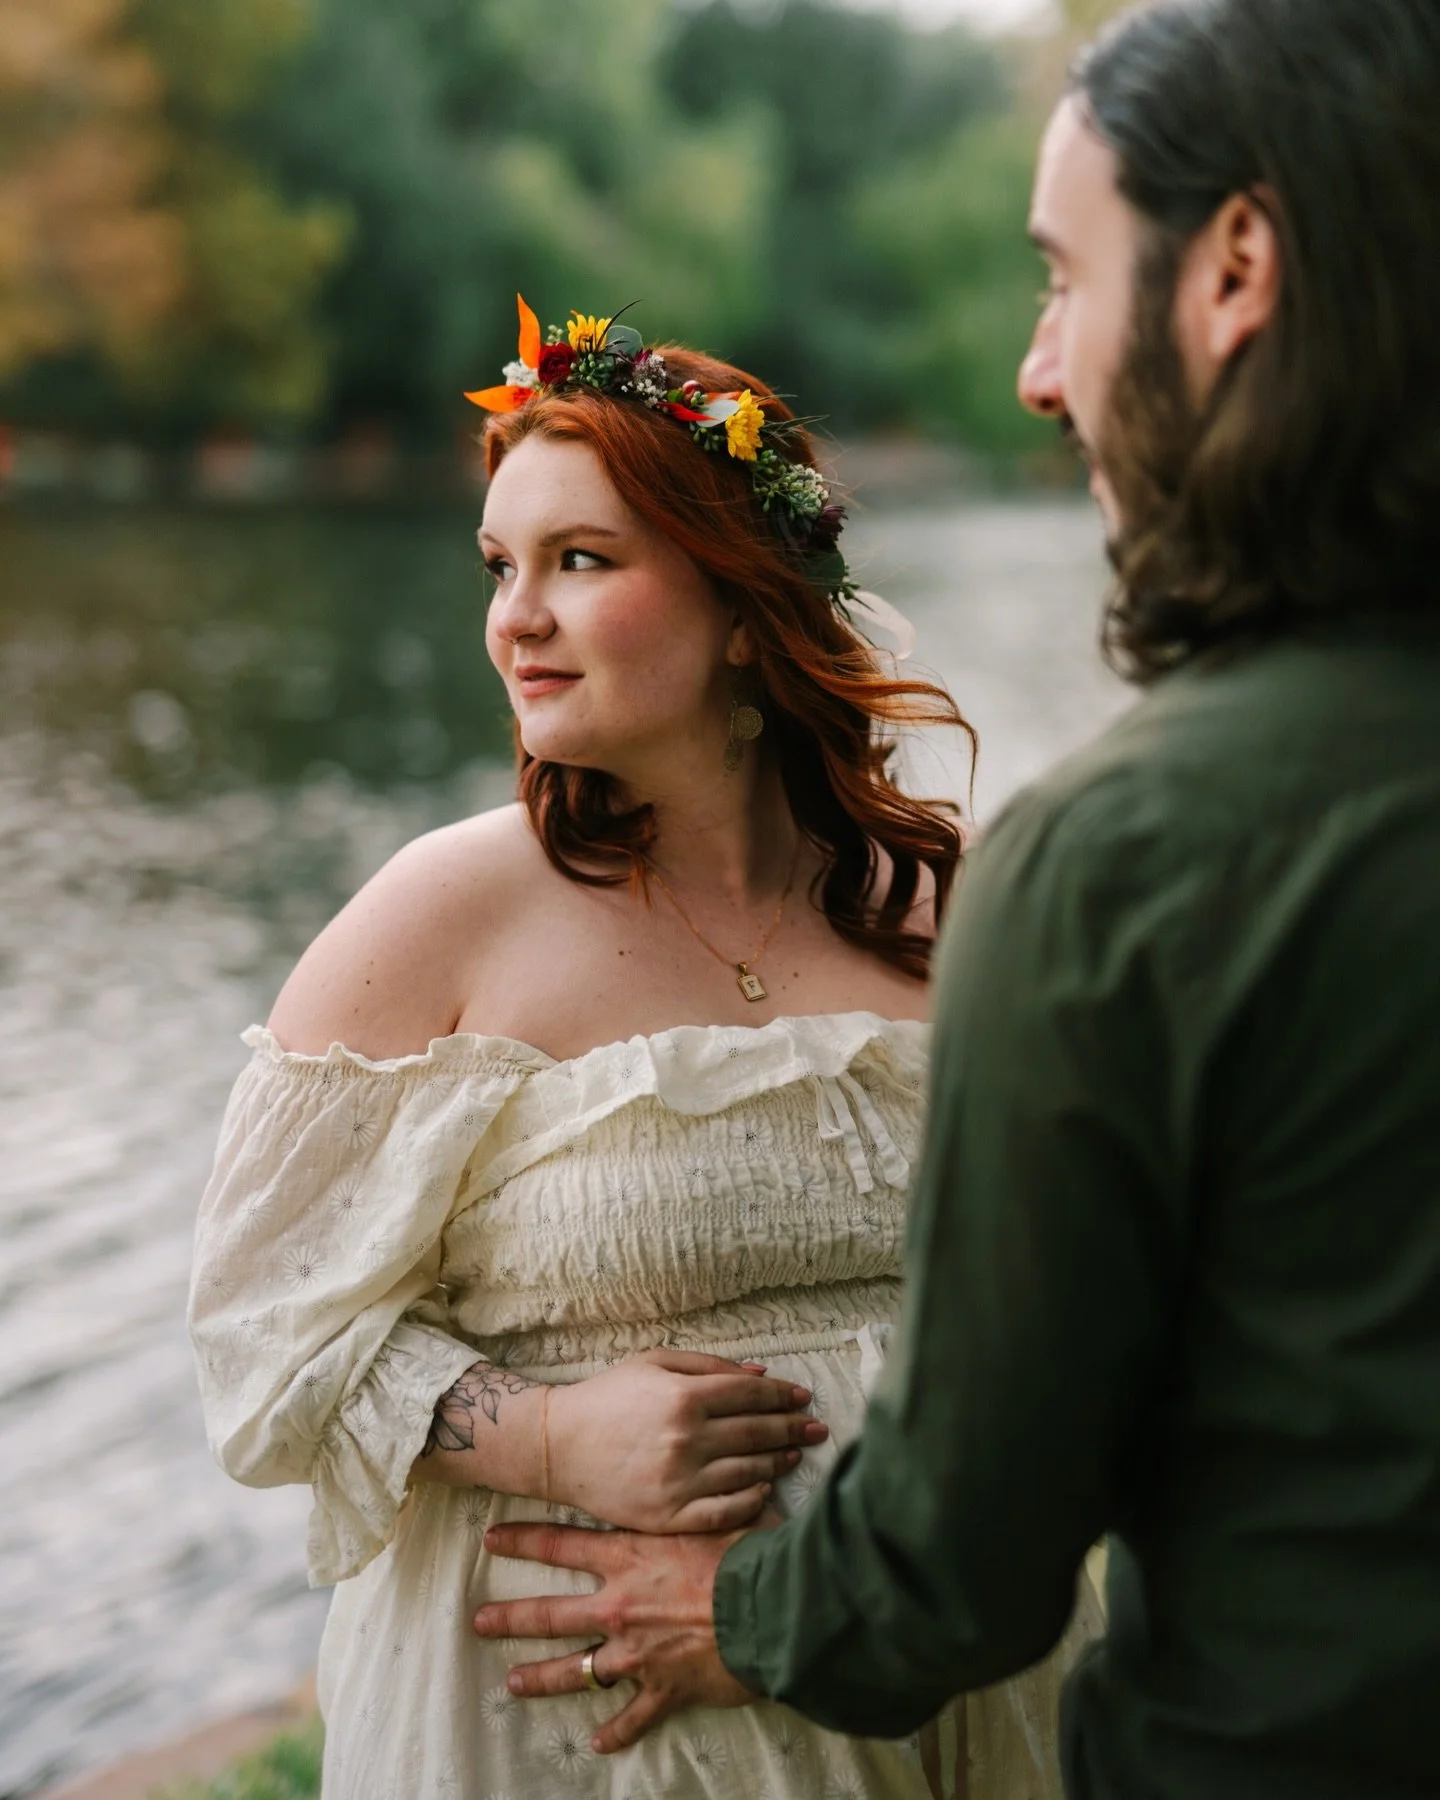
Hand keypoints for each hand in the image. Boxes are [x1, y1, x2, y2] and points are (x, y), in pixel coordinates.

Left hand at [476, 1521, 754, 1750]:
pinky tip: (597, 1743)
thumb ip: (700, 1495)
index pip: (562, 1543)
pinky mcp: (663, 1689)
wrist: (772, 1609)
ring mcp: (637, 1652)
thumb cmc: (749, 1552)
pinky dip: (616, 1732)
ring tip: (513, 1684)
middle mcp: (621, 1605)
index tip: (492, 1540)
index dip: (523, 1541)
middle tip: (479, 1622)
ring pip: (577, 1669)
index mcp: (631, 1556)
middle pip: (551, 1613)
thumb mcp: (717, 1511)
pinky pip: (633, 1717)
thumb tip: (716, 1463)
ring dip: (542, 1677)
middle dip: (510, 1617)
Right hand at [548, 1349, 825, 1532]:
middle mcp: (686, 1440)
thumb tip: (761, 1375)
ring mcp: (679, 1481)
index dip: (783, 1397)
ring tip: (794, 1456)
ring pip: (747, 1473)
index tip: (803, 1399)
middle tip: (817, 1429)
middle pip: (757, 1434)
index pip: (752, 1396)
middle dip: (793, 1430)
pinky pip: (724, 1511)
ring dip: (777, 1463)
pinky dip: (752, 1501)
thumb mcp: (654, 1363)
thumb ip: (709, 1365)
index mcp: (684, 1398)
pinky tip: (764, 1490)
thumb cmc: (609, 1397)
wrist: (561, 1446)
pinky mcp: (669, 1515)